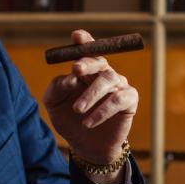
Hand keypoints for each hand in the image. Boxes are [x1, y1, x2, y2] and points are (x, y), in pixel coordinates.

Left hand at [43, 29, 137, 170]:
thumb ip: (56, 88)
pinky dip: (102, 110)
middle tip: (75, 69)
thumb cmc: (70, 121)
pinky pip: (118, 100)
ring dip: (91, 94)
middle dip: (87, 62)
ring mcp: (118, 85)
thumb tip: (70, 78)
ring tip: (78, 110)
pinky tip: (88, 122)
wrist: (86, 147)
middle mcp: (103, 74)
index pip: (87, 50)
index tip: (77, 36)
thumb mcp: (54, 104)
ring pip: (108, 80)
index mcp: (85, 70)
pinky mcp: (129, 101)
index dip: (85, 41)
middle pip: (99, 60)